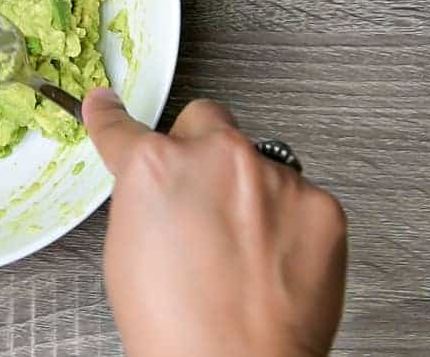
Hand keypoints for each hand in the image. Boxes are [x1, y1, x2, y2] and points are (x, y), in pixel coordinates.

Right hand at [83, 89, 346, 356]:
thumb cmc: (174, 327)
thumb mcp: (127, 251)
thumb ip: (144, 199)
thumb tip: (157, 189)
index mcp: (155, 166)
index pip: (124, 127)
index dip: (111, 115)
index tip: (108, 103)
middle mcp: (216, 157)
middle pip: (205, 119)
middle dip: (199, 147)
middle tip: (200, 198)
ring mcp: (273, 177)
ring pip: (258, 161)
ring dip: (248, 191)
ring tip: (241, 252)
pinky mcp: (320, 203)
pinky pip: (299, 196)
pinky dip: (287, 221)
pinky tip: (273, 260)